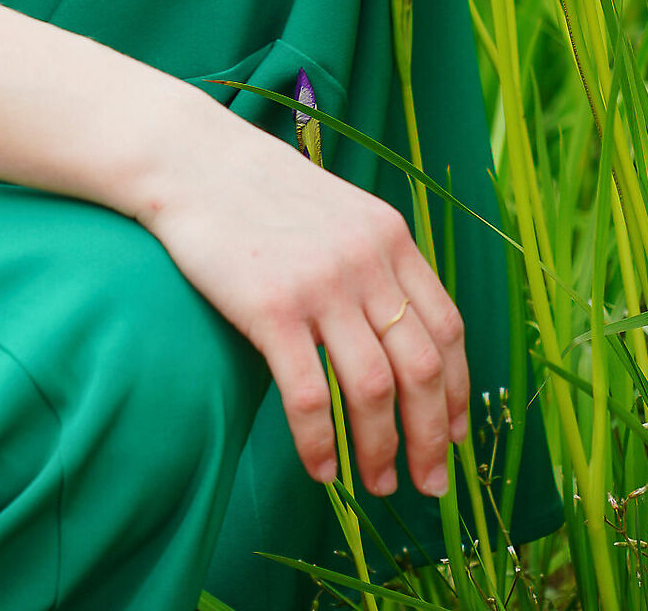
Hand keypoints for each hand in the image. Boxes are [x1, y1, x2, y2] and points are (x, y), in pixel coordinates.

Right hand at [141, 114, 467, 497]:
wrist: (191, 160)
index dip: (456, 391)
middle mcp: (365, 260)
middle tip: (428, 486)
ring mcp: (320, 284)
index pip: (446, 328)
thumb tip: (398, 337)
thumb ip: (373, 263)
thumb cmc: (259, 192)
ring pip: (374, 390)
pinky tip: (320, 471)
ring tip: (378, 485)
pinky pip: (309, 395)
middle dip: (431, 438)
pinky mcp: (271, 307)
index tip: (453, 435)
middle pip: (421, 368)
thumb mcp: (337, 212)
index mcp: (389, 237)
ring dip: (382, 450)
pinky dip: (320, 443)